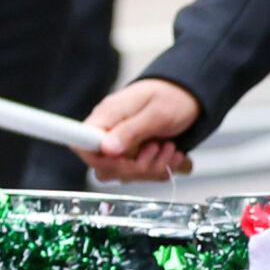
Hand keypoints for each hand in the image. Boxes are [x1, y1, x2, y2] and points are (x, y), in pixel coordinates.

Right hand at [80, 77, 199, 181]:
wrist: (188, 95)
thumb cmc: (172, 97)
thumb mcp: (156, 113)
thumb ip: (130, 130)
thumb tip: (105, 148)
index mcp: (106, 117)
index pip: (80, 144)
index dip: (98, 159)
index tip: (124, 158)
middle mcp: (109, 131)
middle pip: (103, 167)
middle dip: (134, 167)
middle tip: (156, 148)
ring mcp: (121, 144)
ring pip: (124, 174)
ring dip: (152, 167)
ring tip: (169, 147)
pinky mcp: (133, 154)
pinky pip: (140, 174)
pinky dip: (160, 169)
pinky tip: (170, 153)